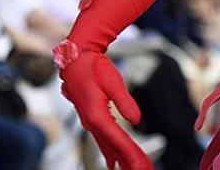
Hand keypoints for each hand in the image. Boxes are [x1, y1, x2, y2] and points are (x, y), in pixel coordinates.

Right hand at [59, 50, 149, 169]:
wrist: (76, 60)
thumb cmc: (94, 67)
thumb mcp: (113, 81)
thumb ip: (125, 102)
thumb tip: (136, 121)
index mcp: (97, 116)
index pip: (118, 141)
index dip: (132, 155)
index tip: (143, 166)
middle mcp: (92, 123)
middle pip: (114, 148)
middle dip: (129, 162)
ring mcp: (90, 123)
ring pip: (108, 147)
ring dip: (121, 160)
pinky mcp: (92, 119)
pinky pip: (103, 141)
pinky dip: (111, 153)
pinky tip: (115, 163)